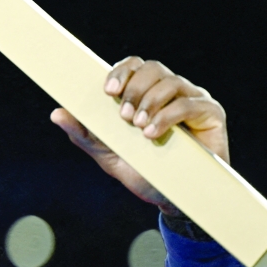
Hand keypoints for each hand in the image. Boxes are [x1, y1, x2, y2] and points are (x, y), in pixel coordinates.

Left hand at [50, 56, 227, 214]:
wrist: (174, 200)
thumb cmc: (143, 172)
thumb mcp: (108, 155)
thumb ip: (84, 134)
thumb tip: (56, 113)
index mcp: (146, 94)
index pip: (134, 66)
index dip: (121, 71)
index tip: (107, 90)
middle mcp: (171, 91)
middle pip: (152, 68)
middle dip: (134, 89)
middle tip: (123, 116)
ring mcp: (193, 100)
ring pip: (171, 82)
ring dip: (150, 102)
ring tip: (138, 128)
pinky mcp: (211, 114)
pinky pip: (189, 103)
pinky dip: (167, 116)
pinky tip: (152, 134)